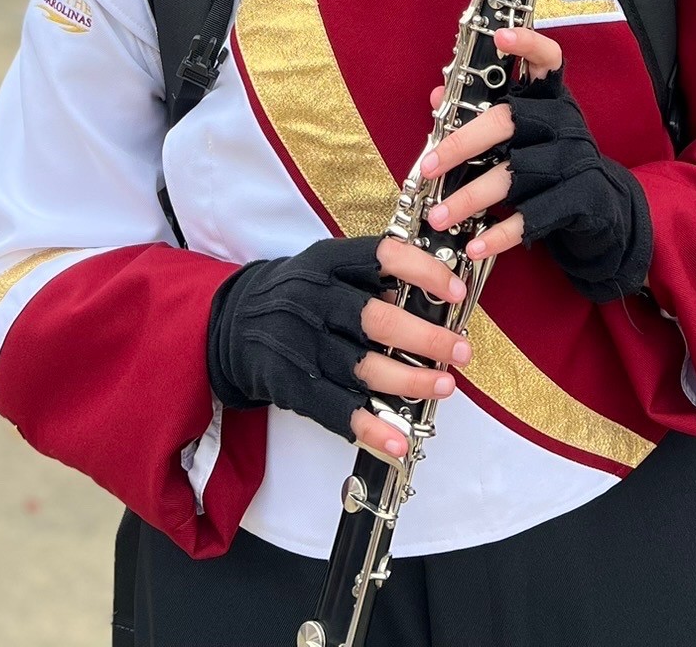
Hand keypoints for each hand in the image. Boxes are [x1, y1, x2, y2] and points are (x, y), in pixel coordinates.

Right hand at [205, 234, 473, 466]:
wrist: (234, 326)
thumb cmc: (297, 294)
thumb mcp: (326, 267)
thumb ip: (370, 276)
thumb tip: (432, 294)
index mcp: (326, 261)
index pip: (381, 256)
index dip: (424, 271)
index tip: (457, 291)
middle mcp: (313, 300)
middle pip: (377, 319)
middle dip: (427, 338)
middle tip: (461, 350)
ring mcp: (301, 344)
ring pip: (363, 368)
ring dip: (410, 381)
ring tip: (444, 386)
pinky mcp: (292, 385)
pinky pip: (336, 410)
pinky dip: (371, 427)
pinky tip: (399, 439)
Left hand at [420, 29, 653, 301]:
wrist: (601, 211)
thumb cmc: (547, 162)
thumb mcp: (520, 135)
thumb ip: (478, 114)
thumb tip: (436, 97)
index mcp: (550, 98)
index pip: (548, 59)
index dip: (527, 44)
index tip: (500, 36)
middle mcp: (565, 122)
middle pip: (508, 121)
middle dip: (461, 143)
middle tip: (427, 167)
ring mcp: (576, 160)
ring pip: (514, 175)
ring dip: (470, 198)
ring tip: (436, 217)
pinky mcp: (582, 199)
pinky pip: (534, 217)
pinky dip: (499, 235)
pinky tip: (473, 246)